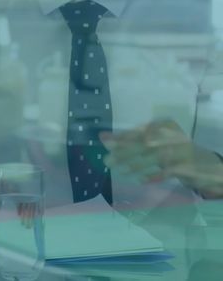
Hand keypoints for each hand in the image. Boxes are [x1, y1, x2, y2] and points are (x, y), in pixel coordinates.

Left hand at [102, 120, 222, 197]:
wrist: (205, 164)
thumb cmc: (172, 152)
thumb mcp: (153, 143)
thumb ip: (130, 141)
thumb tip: (102, 138)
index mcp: (164, 125)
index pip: (140, 131)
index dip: (122, 136)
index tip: (105, 142)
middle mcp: (174, 135)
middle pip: (145, 143)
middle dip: (124, 152)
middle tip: (107, 161)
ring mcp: (182, 150)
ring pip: (155, 156)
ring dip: (136, 164)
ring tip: (121, 171)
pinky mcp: (188, 165)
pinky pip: (168, 171)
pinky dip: (154, 175)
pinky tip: (141, 180)